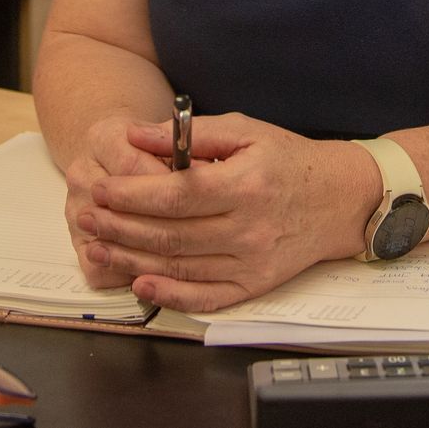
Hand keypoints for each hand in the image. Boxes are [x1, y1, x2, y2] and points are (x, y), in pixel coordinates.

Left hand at [82, 113, 379, 311]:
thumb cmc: (289, 159)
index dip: (133, 195)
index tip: (102, 189)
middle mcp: (249, 228)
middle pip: (172, 234)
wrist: (341, 200)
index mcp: (245, 184)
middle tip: (87, 216)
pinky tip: (140, 283)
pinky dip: (171, 295)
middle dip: (121, 227)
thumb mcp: (244, 130)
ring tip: (97, 245)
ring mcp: (253, 261)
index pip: (177, 195)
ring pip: (182, 267)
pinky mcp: (256, 284)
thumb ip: (190, 134)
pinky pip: (208, 296)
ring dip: (133, 259)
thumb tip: (137, 134)